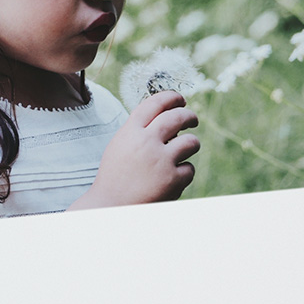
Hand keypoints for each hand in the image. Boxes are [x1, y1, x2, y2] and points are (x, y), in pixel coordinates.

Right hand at [78, 90, 199, 206]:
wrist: (111, 206)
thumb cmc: (116, 176)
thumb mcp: (120, 146)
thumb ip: (139, 130)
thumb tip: (167, 116)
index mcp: (130, 132)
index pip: (155, 103)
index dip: (171, 97)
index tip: (180, 99)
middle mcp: (146, 142)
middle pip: (177, 117)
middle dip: (189, 116)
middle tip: (192, 120)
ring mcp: (161, 160)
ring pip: (191, 142)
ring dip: (192, 144)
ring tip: (186, 150)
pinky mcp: (172, 179)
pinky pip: (189, 169)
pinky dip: (183, 174)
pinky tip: (172, 179)